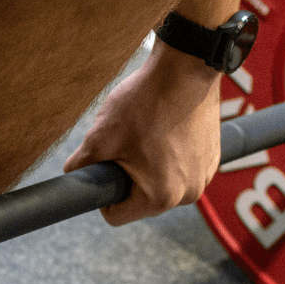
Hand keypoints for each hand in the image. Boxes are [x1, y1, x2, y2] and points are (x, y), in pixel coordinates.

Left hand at [63, 39, 222, 224]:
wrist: (185, 69)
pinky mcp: (212, 157)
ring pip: (162, 181)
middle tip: (125, 142)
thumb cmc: (146, 102)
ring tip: (147, 130)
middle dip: (128, 174)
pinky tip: (166, 126)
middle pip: (141, 198)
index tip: (105, 166)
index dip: (103, 191)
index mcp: (161, 197)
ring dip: (150, 164)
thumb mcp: (102, 136)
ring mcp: (204, 175)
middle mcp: (188, 194)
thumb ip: (81, 165)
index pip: (117, 214)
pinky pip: (182, 166)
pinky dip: (171, 152)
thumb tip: (73, 173)